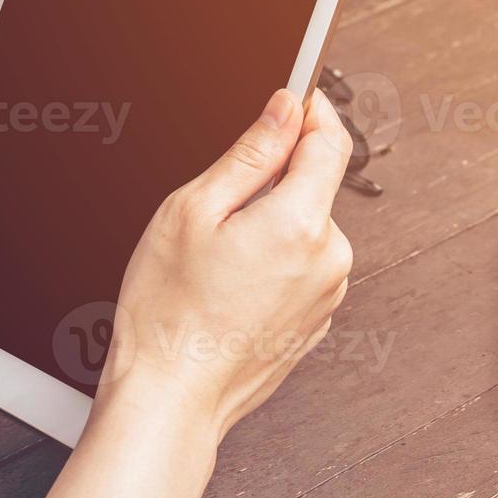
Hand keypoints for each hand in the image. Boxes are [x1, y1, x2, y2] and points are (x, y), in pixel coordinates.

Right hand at [96, 88, 353, 444]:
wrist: (170, 399)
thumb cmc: (168, 313)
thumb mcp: (192, 211)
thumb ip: (250, 152)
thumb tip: (287, 109)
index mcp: (301, 223)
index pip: (329, 141)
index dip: (311, 111)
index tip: (294, 97)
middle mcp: (330, 259)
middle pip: (314, 188)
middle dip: (273, 182)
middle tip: (214, 208)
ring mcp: (327, 295)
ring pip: (306, 230)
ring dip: (270, 226)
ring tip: (214, 262)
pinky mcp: (317, 322)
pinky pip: (301, 269)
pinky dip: (271, 264)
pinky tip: (227, 289)